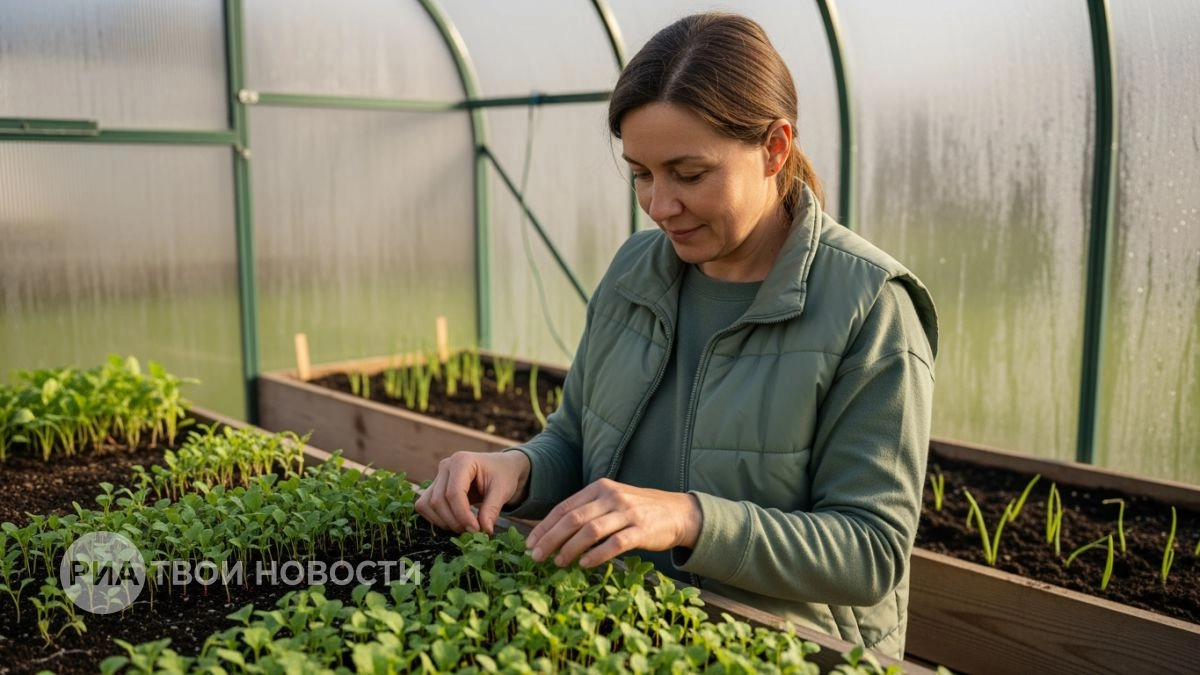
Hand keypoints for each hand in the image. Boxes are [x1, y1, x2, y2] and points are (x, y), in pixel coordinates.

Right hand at [415, 450, 530, 534]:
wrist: (500, 468)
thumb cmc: (502, 475)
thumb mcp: (502, 490)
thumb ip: (492, 509)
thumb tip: (484, 531)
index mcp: (462, 461)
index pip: (454, 493)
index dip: (463, 515)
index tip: (477, 529)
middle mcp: (445, 466)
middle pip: (438, 500)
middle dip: (454, 521)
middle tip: (473, 531)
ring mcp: (437, 476)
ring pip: (427, 504)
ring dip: (443, 522)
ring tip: (464, 527)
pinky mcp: (434, 487)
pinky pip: (425, 506)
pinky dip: (436, 519)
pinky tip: (455, 522)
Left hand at [525, 478, 701, 567]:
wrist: (678, 512)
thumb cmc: (638, 510)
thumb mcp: (611, 502)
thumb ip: (587, 511)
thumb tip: (553, 532)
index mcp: (600, 488)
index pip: (565, 507)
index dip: (545, 526)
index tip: (530, 543)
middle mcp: (612, 497)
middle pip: (573, 519)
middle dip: (551, 539)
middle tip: (536, 556)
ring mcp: (627, 513)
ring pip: (590, 531)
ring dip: (570, 548)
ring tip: (558, 562)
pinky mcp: (642, 530)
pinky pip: (614, 544)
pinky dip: (596, 555)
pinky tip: (584, 564)